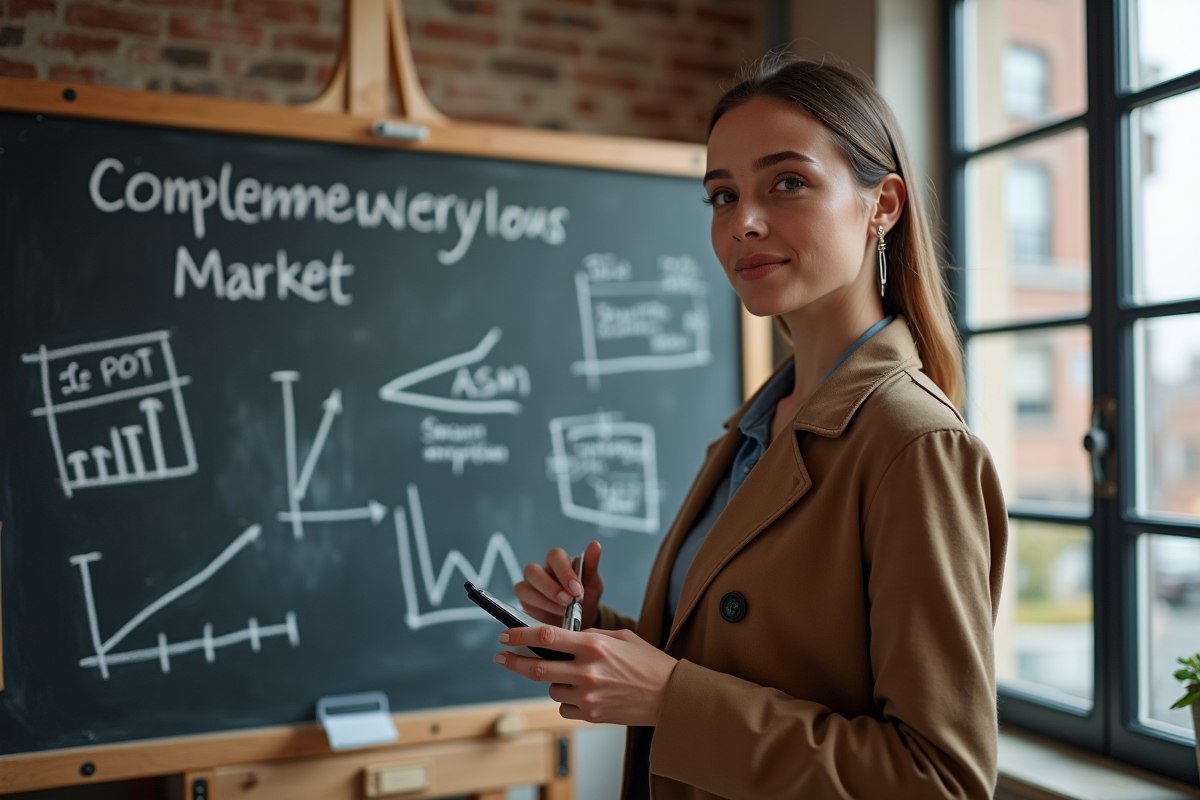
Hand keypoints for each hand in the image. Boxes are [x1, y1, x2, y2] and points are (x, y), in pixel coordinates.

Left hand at [493, 626, 677, 725]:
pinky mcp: (592, 715)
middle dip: (514, 661)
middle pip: (537, 667)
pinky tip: (586, 694)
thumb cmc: (649, 663)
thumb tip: (566, 636)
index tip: (505, 634)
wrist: (671, 696)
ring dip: (554, 681)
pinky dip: (568, 700)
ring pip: (551, 688)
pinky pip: (565, 707)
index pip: (546, 636)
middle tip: (502, 657)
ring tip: (576, 676)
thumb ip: (591, 635)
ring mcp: (588, 696)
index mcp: (594, 645)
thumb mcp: (622, 637)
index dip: (520, 634)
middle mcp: (587, 670)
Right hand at [514, 541, 603, 627]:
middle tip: (568, 601)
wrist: (579, 620)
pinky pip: (521, 595)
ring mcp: (531, 584)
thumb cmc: (585, 598)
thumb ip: (591, 564)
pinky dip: (536, 605)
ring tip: (562, 610)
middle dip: (551, 587)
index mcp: (559, 561)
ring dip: (543, 597)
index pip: (555, 556)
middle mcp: (542, 570)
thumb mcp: (593, 583)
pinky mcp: (524, 598)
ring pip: (525, 583)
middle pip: (534, 569)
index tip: (577, 590)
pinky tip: (549, 614)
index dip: (564, 572)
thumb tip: (595, 545)